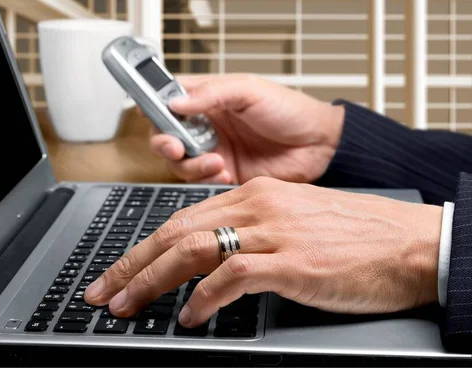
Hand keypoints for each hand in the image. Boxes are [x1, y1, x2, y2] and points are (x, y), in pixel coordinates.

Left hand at [84, 177, 441, 327]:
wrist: (408, 242)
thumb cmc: (354, 236)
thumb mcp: (292, 222)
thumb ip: (250, 232)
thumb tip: (210, 262)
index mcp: (255, 194)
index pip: (183, 218)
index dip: (144, 247)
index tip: (121, 270)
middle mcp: (258, 206)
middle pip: (175, 231)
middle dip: (131, 264)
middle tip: (103, 290)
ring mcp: (274, 232)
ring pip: (192, 250)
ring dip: (152, 281)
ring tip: (129, 306)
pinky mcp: (291, 261)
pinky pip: (231, 276)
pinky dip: (202, 299)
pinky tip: (190, 317)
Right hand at [144, 74, 344, 183]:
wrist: (319, 146)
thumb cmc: (289, 110)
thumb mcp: (249, 91)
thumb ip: (211, 94)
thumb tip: (176, 102)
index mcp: (208, 98)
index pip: (168, 99)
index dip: (154, 106)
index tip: (151, 114)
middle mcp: (206, 125)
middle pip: (165, 134)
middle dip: (164, 143)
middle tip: (176, 147)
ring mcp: (213, 151)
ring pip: (179, 162)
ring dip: (191, 164)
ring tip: (216, 161)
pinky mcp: (224, 174)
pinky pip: (200, 181)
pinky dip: (207, 179)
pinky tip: (226, 173)